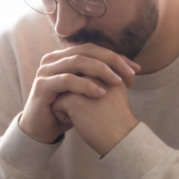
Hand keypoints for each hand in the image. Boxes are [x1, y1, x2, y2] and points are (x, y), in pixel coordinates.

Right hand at [19, 44, 139, 144]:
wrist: (44, 129)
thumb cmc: (69, 110)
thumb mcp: (90, 92)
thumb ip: (104, 79)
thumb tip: (132, 72)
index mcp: (65, 56)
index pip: (95, 49)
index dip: (116, 57)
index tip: (136, 69)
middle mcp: (54, 59)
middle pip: (87, 51)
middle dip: (111, 61)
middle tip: (129, 73)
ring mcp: (46, 71)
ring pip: (77, 62)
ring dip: (100, 70)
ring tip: (117, 82)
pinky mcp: (42, 86)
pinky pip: (66, 80)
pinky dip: (85, 85)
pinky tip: (101, 94)